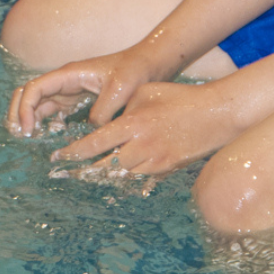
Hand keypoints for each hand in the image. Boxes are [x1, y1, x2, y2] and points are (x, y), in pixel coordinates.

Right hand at [8, 46, 167, 136]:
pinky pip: (53, 109)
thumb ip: (102, 112)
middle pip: (29, 93)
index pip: (34, 88)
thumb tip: (89, 131)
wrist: (149, 64)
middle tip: (19, 136)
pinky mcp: (78, 98)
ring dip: (29, 118)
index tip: (28, 130)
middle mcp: (65, 81)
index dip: (25, 108)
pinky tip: (46, 136)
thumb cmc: (134, 71)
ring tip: (27, 139)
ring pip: (39, 102)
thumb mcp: (119, 91)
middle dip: (18, 112)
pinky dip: (44, 121)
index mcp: (69, 74)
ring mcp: (70, 89)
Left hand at [47, 79, 246, 179]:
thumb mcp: (146, 93)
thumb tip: (110, 119)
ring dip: (103, 178)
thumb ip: (124, 106)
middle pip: (104, 167)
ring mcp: (154, 162)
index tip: (58, 158)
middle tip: (65, 175)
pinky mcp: (166, 170)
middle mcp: (140, 147)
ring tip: (86, 178)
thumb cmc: (180, 98)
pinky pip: (140, 180)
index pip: (95, 143)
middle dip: (83, 172)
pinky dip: (126, 180)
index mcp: (132, 124)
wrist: (215, 115)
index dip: (74, 153)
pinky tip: (116, 180)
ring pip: (120, 177)